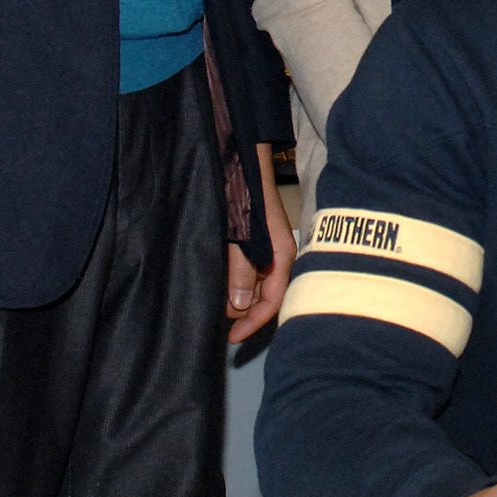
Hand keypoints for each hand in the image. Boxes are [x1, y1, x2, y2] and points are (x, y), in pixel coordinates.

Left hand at [227, 145, 294, 342]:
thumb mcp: (240, 234)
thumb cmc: (243, 192)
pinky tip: (221, 283)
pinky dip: (236, 282)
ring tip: (215, 302)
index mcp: (281, 255)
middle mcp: (278, 256)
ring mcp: (268, 249)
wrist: (241, 159)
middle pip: (266, 297)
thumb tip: (241, 304)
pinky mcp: (257, 242)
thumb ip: (241, 269)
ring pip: (256, 286)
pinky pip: (250, 272)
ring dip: (238, 297)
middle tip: (217, 316)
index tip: (231, 337)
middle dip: (243, 311)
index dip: (253, 323)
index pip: (272, 301)